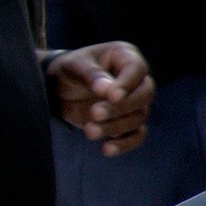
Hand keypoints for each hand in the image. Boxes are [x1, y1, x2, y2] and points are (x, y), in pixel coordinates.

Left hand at [48, 42, 153, 156]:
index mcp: (125, 57)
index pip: (137, 69)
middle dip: (121, 108)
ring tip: (89, 131)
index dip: (127, 84)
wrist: (60, 88)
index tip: (111, 96)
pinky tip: (106, 149)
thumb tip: (105, 89)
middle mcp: (136, 79)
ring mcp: (134, 102)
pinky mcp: (127, 122)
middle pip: (145, 95)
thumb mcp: (74, 66)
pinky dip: (124, 144)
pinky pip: (136, 135)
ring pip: (138, 117)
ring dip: (115, 127)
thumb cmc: (70, 69)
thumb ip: (91, 75)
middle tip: (94, 113)